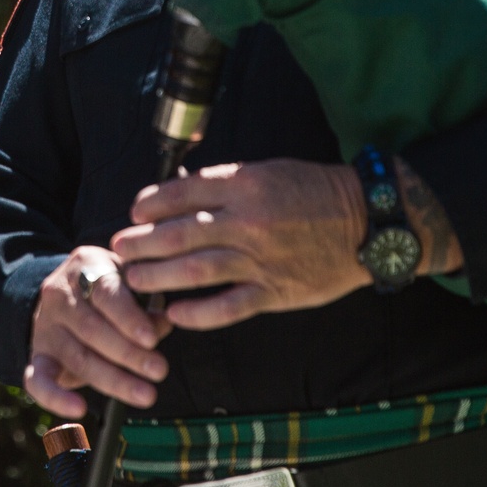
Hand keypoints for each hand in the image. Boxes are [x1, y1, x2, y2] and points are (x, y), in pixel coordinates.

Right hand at [24, 245, 171, 419]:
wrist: (61, 292)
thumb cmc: (107, 286)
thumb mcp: (126, 279)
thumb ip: (146, 300)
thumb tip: (165, 323)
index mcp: (85, 266)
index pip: (106, 293)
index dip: (129, 318)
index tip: (152, 339)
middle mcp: (59, 294)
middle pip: (93, 329)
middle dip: (129, 354)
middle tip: (159, 371)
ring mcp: (45, 327)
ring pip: (78, 358)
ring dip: (113, 380)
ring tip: (145, 394)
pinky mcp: (36, 357)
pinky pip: (38, 381)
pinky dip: (57, 398)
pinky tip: (79, 410)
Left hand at [110, 160, 371, 330]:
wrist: (365, 222)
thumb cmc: (314, 191)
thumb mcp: (269, 170)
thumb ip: (227, 182)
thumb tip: (182, 190)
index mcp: (246, 184)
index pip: (183, 193)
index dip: (151, 203)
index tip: (134, 211)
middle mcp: (248, 221)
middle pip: (180, 234)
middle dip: (143, 243)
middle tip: (120, 248)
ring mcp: (260, 259)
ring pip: (195, 271)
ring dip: (158, 278)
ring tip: (134, 280)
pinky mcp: (274, 292)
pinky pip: (228, 307)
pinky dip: (198, 313)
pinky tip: (176, 315)